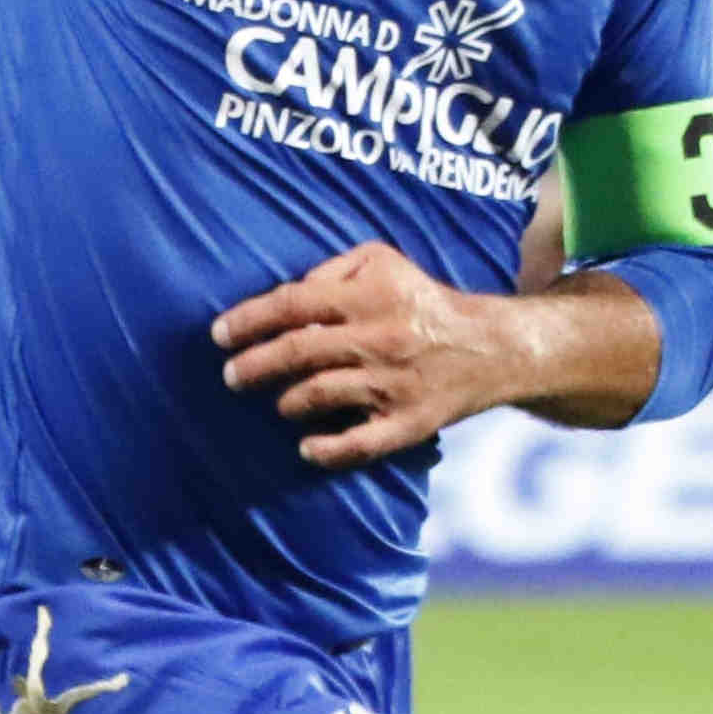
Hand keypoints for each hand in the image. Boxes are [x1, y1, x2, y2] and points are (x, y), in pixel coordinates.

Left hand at [211, 242, 515, 466]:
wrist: (493, 347)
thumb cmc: (422, 300)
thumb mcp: (383, 262)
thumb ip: (333, 270)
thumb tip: (290, 296)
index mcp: (370, 296)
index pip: (294, 304)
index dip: (249, 320)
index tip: (219, 335)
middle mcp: (380, 338)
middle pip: (299, 352)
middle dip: (254, 365)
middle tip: (231, 376)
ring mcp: (394, 383)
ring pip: (321, 395)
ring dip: (287, 401)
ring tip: (278, 402)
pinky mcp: (410, 422)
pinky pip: (361, 444)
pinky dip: (328, 450)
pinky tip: (307, 448)